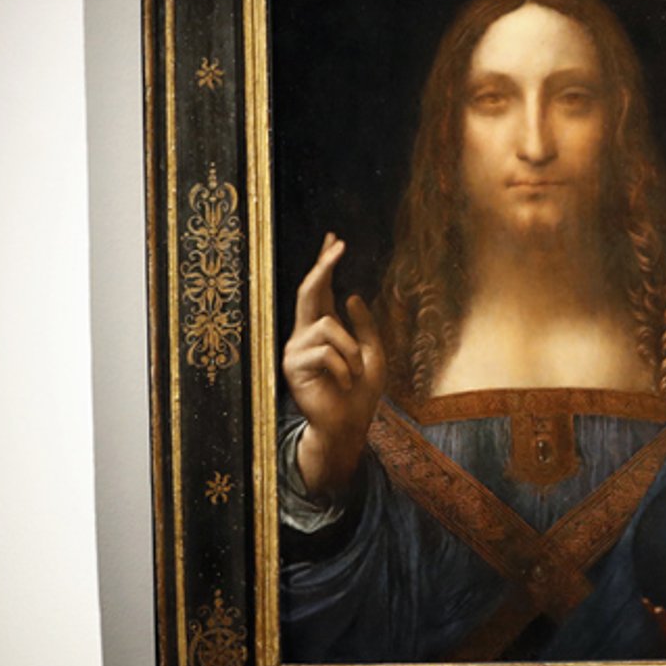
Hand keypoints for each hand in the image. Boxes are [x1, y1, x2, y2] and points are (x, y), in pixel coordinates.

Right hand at [281, 233, 388, 495]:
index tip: (334, 239)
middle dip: (324, 265)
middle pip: (309, 290)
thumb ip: (363, 327)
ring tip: (355, 374)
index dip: (325, 264)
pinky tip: (343, 384)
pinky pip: (326, 352)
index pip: (320, 289)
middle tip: (339, 245)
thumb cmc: (360, 394)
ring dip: (351, 351)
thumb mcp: (372, 354)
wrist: (348, 426)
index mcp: (323, 329)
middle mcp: (305, 335)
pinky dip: (344, 368)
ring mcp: (296, 350)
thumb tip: (351, 295)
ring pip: (328, 327)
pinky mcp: (293, 366)